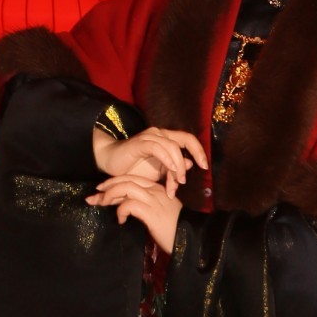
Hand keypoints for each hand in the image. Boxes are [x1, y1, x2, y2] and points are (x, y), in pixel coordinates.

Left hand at [87, 171, 182, 254]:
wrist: (191, 240)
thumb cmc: (177, 230)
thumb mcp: (163, 214)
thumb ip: (150, 207)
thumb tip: (132, 207)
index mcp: (158, 189)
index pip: (133, 179)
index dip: (116, 182)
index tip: (103, 189)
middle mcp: (155, 191)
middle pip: (127, 180)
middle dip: (107, 186)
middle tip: (94, 195)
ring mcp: (153, 200)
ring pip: (126, 187)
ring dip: (110, 195)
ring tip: (102, 204)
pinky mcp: (151, 212)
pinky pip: (129, 205)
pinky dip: (120, 211)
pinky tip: (120, 220)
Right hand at [90, 124, 207, 187]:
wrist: (111, 162)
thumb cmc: (134, 168)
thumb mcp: (158, 172)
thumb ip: (173, 169)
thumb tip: (190, 164)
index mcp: (167, 139)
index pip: (189, 140)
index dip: (199, 151)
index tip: (205, 167)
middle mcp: (160, 134)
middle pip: (184, 141)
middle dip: (190, 160)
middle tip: (185, 180)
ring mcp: (150, 136)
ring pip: (172, 146)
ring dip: (177, 165)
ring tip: (177, 181)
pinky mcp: (140, 142)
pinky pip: (157, 147)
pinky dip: (166, 158)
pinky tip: (170, 169)